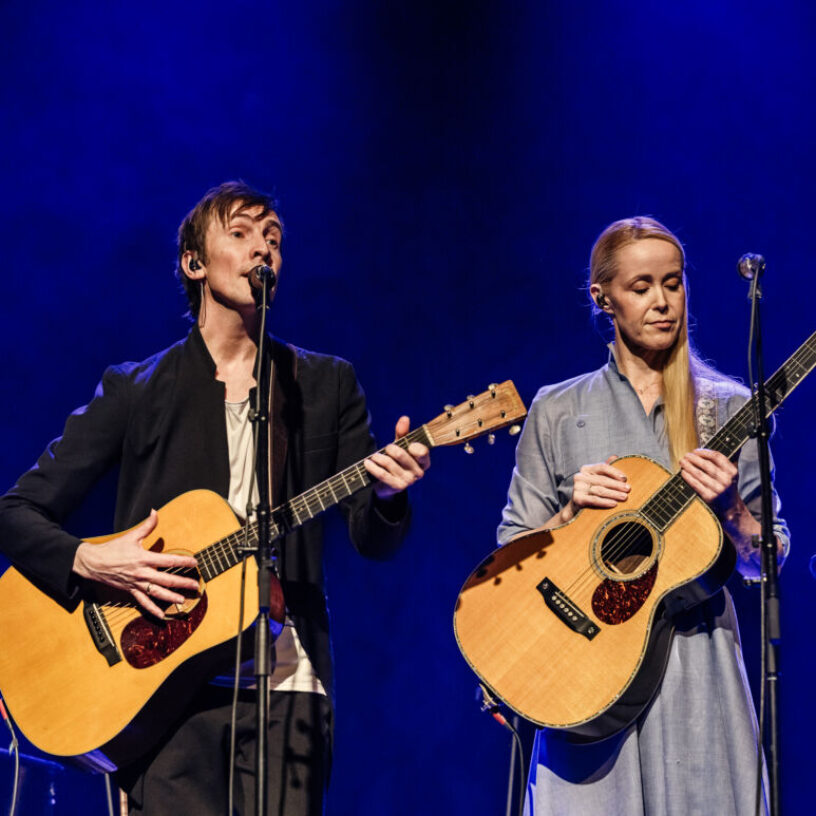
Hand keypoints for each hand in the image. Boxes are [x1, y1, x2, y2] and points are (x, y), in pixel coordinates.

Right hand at [72, 510, 199, 618]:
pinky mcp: (130, 591)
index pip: (169, 560)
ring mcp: (137, 584)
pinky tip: (161, 616)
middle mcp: (142, 573)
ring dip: (171, 598)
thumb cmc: (113, 549)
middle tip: (195, 586)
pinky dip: (152, 609)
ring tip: (182, 601)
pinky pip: (143, 602)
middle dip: (182, 583)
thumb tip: (155, 512)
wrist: (93, 563)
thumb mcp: (132, 536)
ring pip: (157, 593)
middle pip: (166, 579)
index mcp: (144, 558)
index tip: (195, 563)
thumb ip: (147, 525)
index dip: (183, 561)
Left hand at [365, 415, 430, 500]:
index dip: (415, 447)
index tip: (408, 445)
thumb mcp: (401, 446)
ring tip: (374, 456)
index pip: (423, 451)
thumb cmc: (397, 461)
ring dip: (378, 457)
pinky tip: (367, 462)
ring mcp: (408, 481)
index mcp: (424, 461)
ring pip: (389, 463)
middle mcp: (419, 472)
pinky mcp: (397, 487)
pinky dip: (373, 467)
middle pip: (401, 455)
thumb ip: (403, 433)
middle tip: (386, 448)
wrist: (388, 484)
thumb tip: (405, 418)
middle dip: (390, 448)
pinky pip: (382, 474)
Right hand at [562, 456, 629, 522]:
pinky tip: (614, 503)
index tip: (625, 478)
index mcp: (586, 469)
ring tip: (624, 497)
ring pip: (600, 490)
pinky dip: (605, 502)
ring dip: (614, 494)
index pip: (602, 467)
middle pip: (602, 479)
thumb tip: (615, 456)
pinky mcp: (578, 499)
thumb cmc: (591, 491)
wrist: (576, 507)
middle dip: (617, 485)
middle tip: (628, 489)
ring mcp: (578, 488)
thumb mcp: (597, 478)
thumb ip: (605, 469)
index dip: (614, 472)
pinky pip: (594, 499)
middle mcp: (580, 477)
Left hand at [679, 448, 737, 511]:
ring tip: (682, 462)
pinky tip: (683, 473)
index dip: (704, 452)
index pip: (717, 457)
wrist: (731, 507)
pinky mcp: (710, 497)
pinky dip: (688, 477)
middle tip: (686, 455)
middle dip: (694, 459)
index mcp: (732, 471)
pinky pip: (696, 484)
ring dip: (688, 467)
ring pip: (699, 474)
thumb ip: (732, 458)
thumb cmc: (729, 486)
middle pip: (706, 465)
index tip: (695, 451)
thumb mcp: (733, 473)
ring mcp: (718, 489)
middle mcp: (726, 480)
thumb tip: (735, 443)